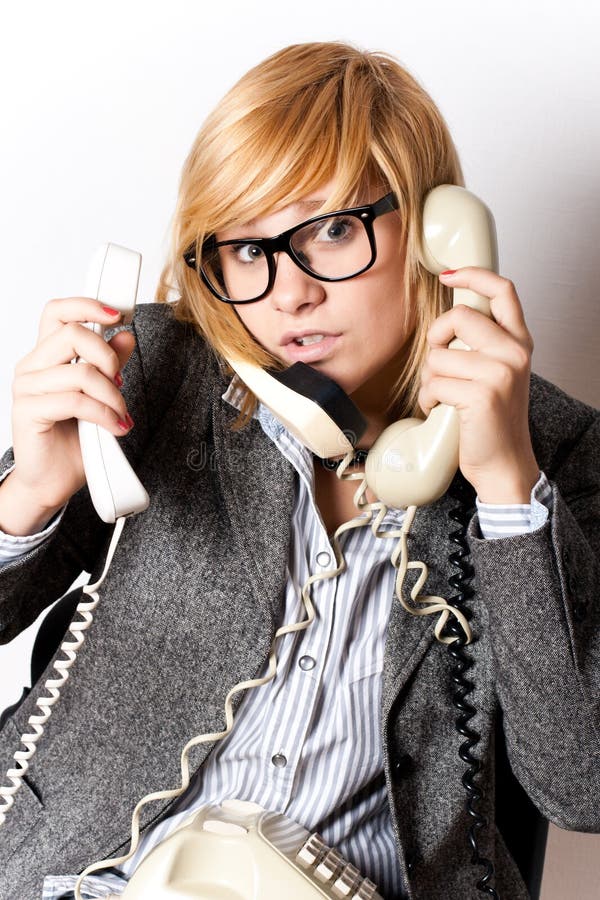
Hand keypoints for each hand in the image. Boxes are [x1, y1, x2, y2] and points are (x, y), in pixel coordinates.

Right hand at [8, 298, 135, 512]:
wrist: (53, 480)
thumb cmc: (73, 439)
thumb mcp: (101, 394)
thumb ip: (109, 364)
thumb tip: (125, 335)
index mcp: (47, 355)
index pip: (57, 312)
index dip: (87, 305)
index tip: (117, 315)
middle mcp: (33, 366)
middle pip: (73, 334)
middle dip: (108, 357)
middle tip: (120, 383)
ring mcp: (26, 388)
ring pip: (81, 372)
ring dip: (112, 396)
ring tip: (121, 415)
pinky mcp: (28, 412)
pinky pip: (76, 402)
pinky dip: (104, 414)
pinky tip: (115, 427)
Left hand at [418, 267, 539, 502]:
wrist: (505, 463)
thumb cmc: (493, 419)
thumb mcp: (496, 372)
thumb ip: (482, 343)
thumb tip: (450, 314)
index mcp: (519, 342)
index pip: (503, 291)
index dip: (473, 276)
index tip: (449, 275)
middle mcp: (515, 353)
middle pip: (458, 317)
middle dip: (435, 339)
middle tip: (439, 363)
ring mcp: (500, 373)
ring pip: (438, 355)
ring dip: (429, 379)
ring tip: (443, 396)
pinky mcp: (482, 395)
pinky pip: (435, 383)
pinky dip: (428, 399)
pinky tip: (440, 410)